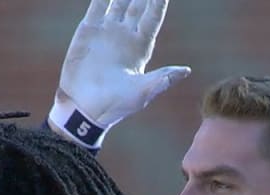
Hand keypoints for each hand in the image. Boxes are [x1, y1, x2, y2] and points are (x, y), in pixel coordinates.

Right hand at [50, 0, 190, 145]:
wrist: (84, 109)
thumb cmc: (115, 105)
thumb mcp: (142, 93)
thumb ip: (162, 79)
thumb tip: (185, 70)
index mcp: (141, 47)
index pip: (153, 17)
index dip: (158, 2)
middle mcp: (126, 36)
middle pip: (138, 4)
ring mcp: (107, 31)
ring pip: (118, 1)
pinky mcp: (88, 31)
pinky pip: (97, 6)